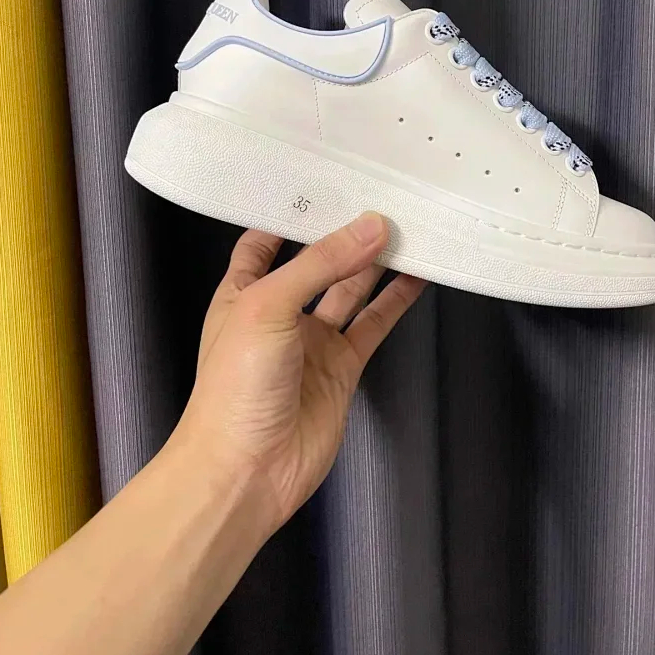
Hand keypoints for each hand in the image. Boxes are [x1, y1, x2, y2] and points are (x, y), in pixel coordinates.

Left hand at [172, 212, 425, 539]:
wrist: (245, 471)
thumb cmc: (236, 384)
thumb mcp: (268, 306)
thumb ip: (321, 264)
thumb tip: (372, 226)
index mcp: (243, 292)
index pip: (265, 241)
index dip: (291, 214)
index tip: (328, 183)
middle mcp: (280, 312)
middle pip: (318, 262)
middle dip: (347, 234)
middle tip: (387, 199)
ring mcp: (313, 341)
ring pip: (352, 290)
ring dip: (378, 263)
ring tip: (412, 229)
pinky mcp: (342, 368)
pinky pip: (374, 325)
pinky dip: (396, 302)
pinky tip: (418, 277)